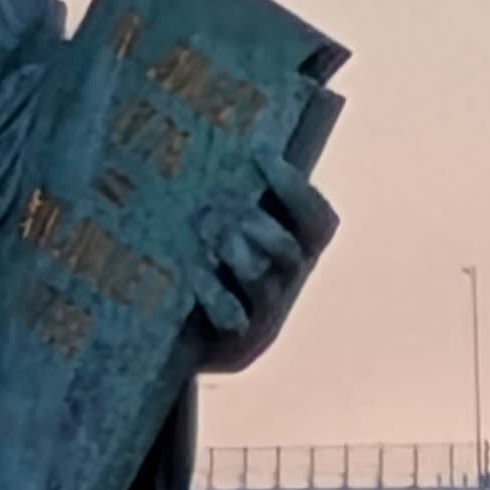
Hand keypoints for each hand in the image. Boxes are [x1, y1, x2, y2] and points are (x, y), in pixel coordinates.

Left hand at [192, 162, 335, 372]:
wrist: (171, 345)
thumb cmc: (197, 272)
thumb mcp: (217, 235)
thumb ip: (227, 202)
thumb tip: (212, 143)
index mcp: (295, 253)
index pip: (318, 221)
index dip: (295, 188)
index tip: (261, 153)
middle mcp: (286, 285)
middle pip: (288, 249)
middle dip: (256, 221)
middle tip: (218, 201)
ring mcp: (263, 318)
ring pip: (262, 279)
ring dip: (233, 249)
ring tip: (204, 226)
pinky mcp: (235, 346)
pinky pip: (229, 313)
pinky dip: (211, 288)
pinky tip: (192, 268)